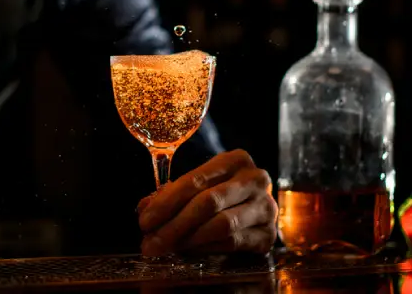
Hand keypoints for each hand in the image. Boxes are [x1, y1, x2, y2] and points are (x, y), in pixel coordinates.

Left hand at [136, 150, 277, 255]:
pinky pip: (232, 243)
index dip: (166, 202)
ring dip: (188, 239)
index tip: (144, 220)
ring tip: (166, 247)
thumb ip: (171, 194)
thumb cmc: (222, 191)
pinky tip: (188, 250)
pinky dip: (205, 248)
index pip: (195, 180)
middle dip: (174, 225)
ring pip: (221, 225)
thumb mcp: (199, 185)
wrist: (257, 208)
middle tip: (150, 242)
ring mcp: (265, 207)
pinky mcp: (267, 235)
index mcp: (235, 160)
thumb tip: (144, 209)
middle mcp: (255, 180)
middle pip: (208, 202)